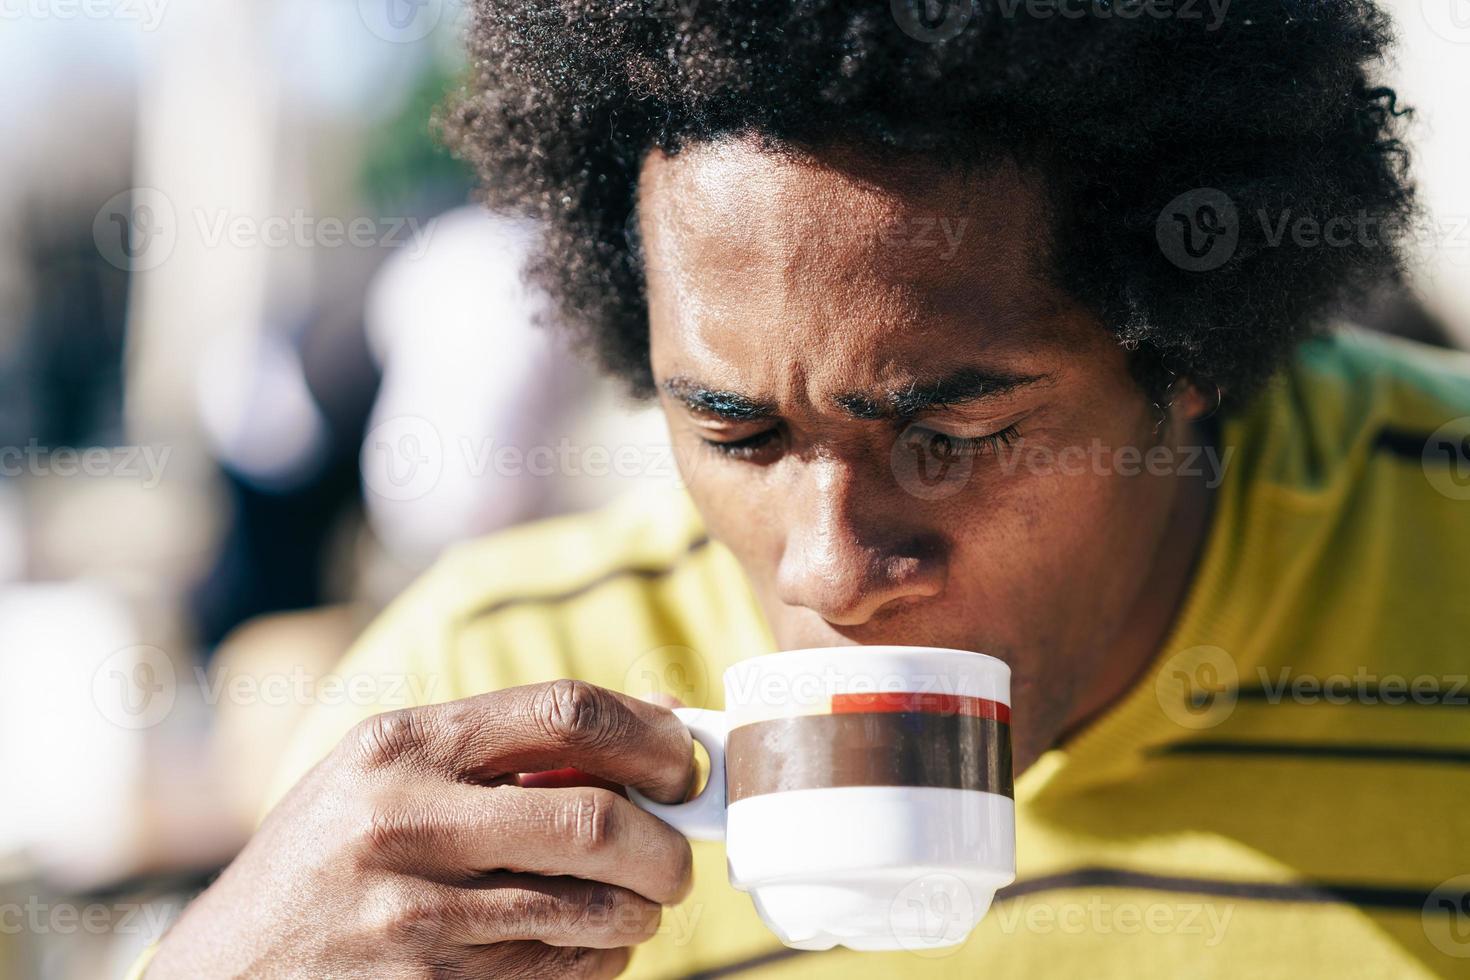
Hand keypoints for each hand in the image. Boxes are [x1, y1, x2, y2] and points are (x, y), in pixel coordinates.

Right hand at [147, 680, 696, 977]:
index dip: (650, 737)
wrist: (228, 972)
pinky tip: (586, 947)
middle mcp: (404, 823)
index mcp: (402, 745)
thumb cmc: (329, 855)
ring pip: (590, 912)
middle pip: (597, 822)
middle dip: (665, 847)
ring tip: (632, 904)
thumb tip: (657, 715)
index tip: (684, 763)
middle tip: (677, 859)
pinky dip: (599, 961)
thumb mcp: (394, 772)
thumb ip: (513, 744)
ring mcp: (413, 919)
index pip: (566, 712)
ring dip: (637, 912)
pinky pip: (559, 974)